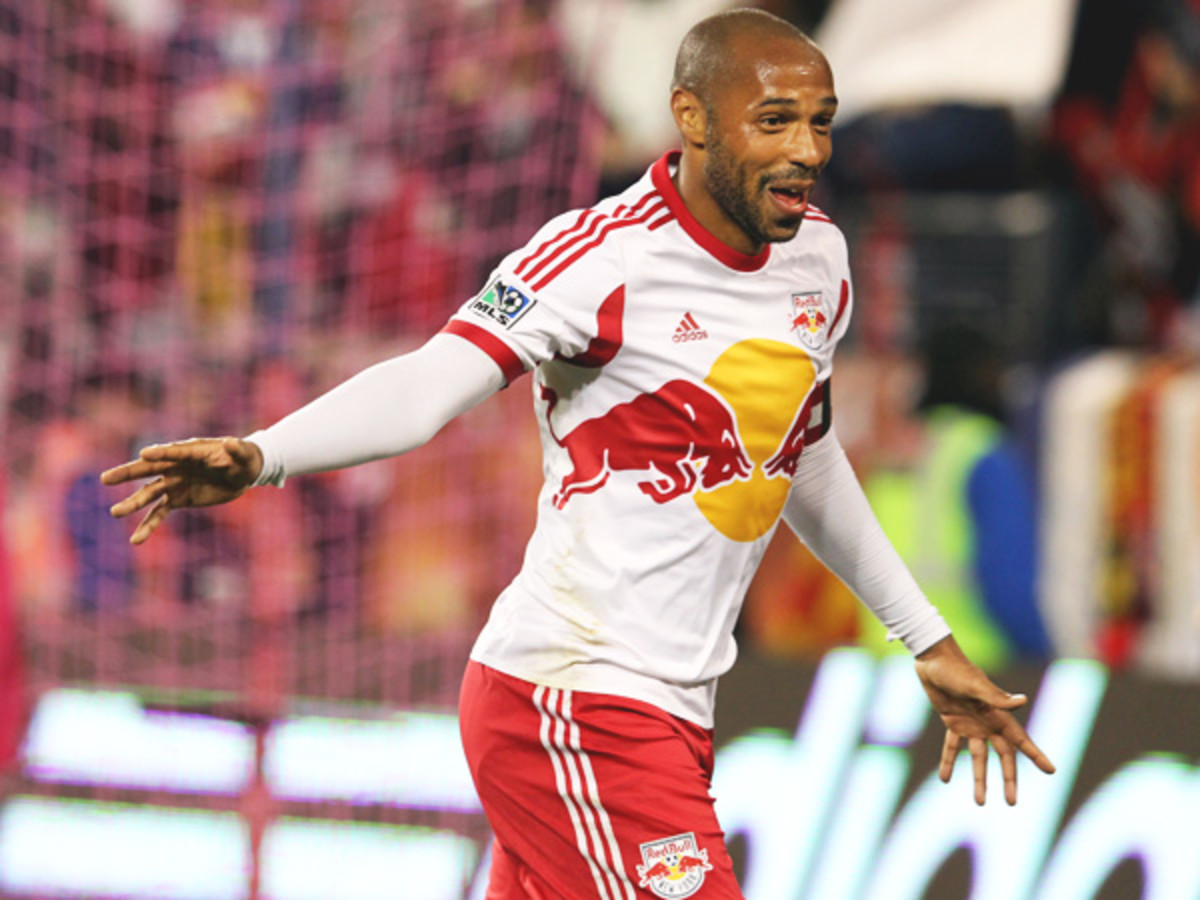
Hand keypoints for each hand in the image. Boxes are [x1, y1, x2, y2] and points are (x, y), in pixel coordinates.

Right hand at [100, 437, 263, 544]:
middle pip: (148, 469)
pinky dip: (148, 525)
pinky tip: (136, 540)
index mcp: (190, 450)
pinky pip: (159, 513)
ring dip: (133, 503)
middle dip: (128, 473)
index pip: (173, 451)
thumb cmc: (243, 458)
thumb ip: (238, 449)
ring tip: (116, 513)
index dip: (161, 452)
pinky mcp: (178, 499)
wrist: (242, 473)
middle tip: (106, 479)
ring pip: (149, 493)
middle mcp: (176, 465)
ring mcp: (174, 483)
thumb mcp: (244, 455)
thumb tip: (232, 442)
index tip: (146, 454)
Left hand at [914, 635, 1054, 805]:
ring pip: (977, 758)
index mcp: (998, 715)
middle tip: (1012, 802)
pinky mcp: (952, 722)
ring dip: (978, 779)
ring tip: (980, 802)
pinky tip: (946, 779)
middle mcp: (988, 723)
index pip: (1021, 741)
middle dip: (1008, 779)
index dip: (1036, 755)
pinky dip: (948, 762)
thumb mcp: (975, 685)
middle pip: (1002, 757)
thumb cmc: (957, 670)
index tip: (1051, 771)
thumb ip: (997, 697)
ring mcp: (971, 724)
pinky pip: (951, 746)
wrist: (934, 659)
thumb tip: (1023, 701)